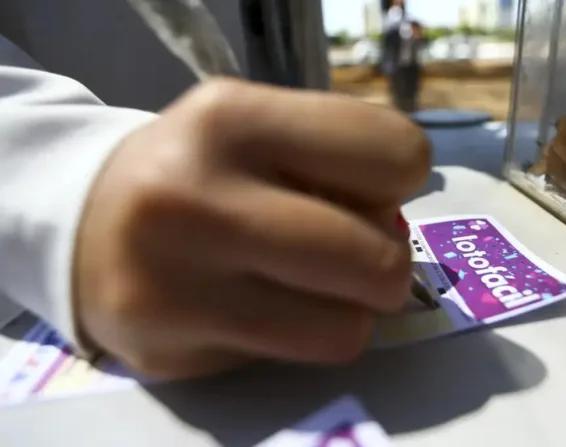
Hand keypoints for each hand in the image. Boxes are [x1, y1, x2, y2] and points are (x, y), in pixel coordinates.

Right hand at [75, 79, 430, 378]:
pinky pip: (293, 360)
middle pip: (379, 261)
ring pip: (345, 331)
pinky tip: (257, 307)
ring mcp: (178, 286)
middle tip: (353, 255)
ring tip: (310, 287)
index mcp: (233, 119)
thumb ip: (338, 160)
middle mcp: (197, 200)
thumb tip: (398, 237)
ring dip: (348, 312)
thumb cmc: (198, 167)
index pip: (397, 155)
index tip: (364, 186)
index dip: (399, 176)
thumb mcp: (259, 125)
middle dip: (386, 265)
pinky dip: (296, 336)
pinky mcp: (171, 352)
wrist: (85, 220)